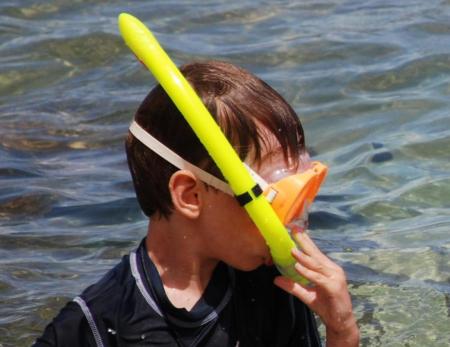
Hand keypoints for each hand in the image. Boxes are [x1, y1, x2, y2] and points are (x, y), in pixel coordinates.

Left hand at [273, 228, 358, 346]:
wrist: (340, 322)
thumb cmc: (326, 306)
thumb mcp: (306, 295)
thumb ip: (293, 286)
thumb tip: (276, 279)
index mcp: (327, 268)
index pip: (314, 252)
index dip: (305, 241)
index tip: (296, 229)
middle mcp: (332, 270)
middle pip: (316, 254)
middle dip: (305, 241)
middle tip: (294, 230)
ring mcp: (335, 277)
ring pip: (316, 265)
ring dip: (303, 257)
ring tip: (292, 250)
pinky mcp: (334, 287)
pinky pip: (318, 278)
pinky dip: (308, 273)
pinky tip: (298, 268)